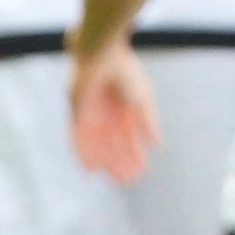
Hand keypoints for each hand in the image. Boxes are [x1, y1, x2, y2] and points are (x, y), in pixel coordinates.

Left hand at [70, 39, 159, 184]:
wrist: (101, 53)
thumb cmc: (125, 72)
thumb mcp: (143, 100)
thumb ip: (149, 123)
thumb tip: (158, 146)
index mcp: (125, 108)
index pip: (130, 138)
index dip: (136, 155)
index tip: (142, 172)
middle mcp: (107, 113)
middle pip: (113, 144)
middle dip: (120, 162)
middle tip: (127, 181)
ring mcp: (91, 113)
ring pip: (97, 144)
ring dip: (104, 161)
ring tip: (110, 178)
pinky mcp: (76, 112)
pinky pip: (79, 137)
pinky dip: (85, 153)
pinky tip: (91, 168)